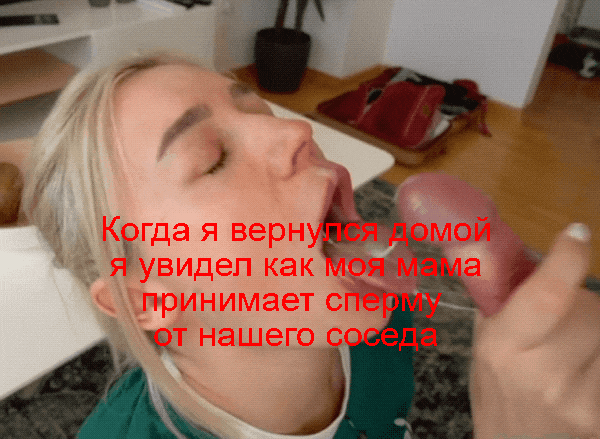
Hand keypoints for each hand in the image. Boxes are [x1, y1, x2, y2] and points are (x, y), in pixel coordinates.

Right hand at [470, 223, 599, 437]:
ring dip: (594, 328)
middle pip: (590, 309)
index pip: (546, 295)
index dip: (567, 260)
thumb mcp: (483, 343)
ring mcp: (577, 398)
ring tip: (570, 349)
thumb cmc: (495, 392)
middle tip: (562, 316)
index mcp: (502, 347)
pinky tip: (582, 370)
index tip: (576, 234)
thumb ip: (496, 298)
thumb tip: (498, 249)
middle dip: (582, 302)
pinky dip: (599, 355)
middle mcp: (540, 372)